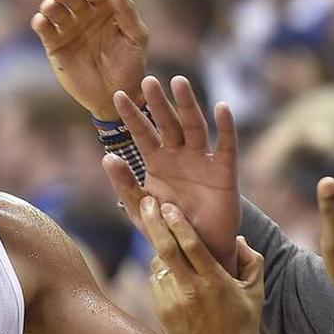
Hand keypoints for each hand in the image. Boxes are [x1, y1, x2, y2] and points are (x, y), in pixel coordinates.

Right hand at [31, 0, 147, 119]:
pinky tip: (42, 22)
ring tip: (51, 7)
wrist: (115, 95)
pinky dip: (40, 22)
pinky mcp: (55, 45)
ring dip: (50, 4)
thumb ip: (127, 11)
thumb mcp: (135, 37)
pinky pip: (44, 29)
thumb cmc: (131, 66)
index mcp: (105, 8)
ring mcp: (68, 29)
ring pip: (54, 9)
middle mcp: (84, 15)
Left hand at [102, 75, 239, 273]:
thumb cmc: (169, 231)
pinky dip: (226, 127)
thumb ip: (125, 185)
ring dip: (187, 105)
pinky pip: (226, 146)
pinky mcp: (225, 172)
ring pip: (194, 127)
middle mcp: (179, 157)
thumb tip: (107, 157)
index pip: (142, 134)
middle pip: (168, 124)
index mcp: (157, 163)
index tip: (117, 96)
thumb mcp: (141, 210)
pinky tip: (222, 108)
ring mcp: (202, 162)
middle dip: (157, 103)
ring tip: (179, 82)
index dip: (131, 116)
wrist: (199, 253)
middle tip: (147, 80)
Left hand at [141, 197, 264, 333]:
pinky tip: (169, 270)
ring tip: (165, 240)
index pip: (191, 245)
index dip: (177, 223)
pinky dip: (159, 271)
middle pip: (165, 249)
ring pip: (158, 265)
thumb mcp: (256, 293)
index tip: (167, 205)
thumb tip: (237, 239)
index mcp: (215, 282)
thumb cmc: (242, 328)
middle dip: (154, 222)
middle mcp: (191, 291)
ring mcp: (173, 303)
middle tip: (145, 203)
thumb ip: (252, 261)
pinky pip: (155, 282)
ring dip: (159, 249)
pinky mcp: (161, 313)